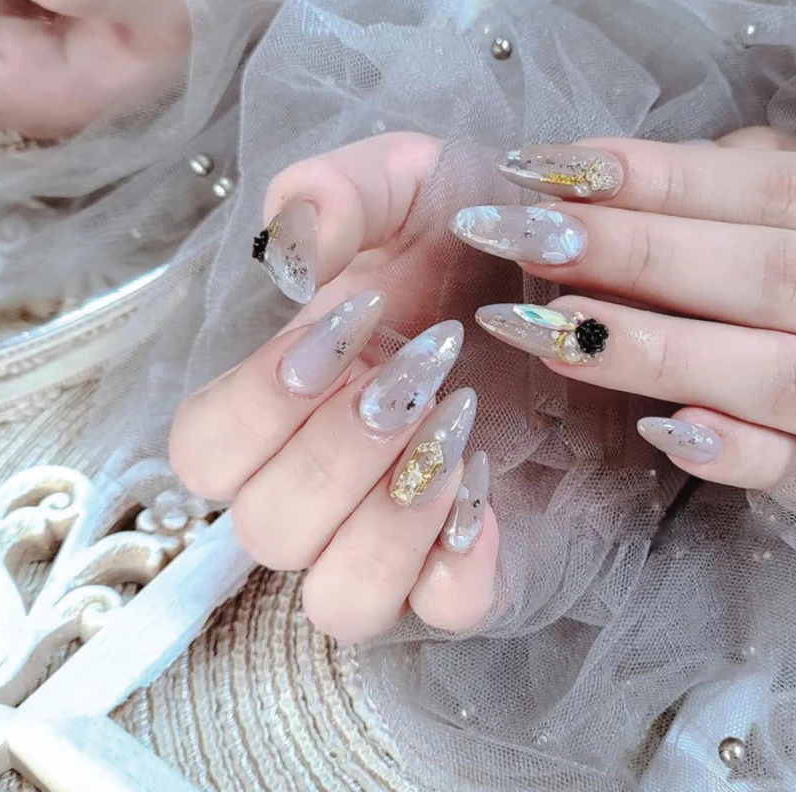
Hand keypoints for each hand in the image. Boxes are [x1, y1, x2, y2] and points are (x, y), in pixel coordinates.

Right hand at [169, 134, 498, 642]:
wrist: (590, 276)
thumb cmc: (480, 232)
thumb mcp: (410, 180)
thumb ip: (336, 193)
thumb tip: (290, 257)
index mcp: (291, 399)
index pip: (205, 452)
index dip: (256, 403)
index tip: (349, 327)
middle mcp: (329, 481)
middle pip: (267, 530)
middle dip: (337, 451)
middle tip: (421, 365)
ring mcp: (402, 533)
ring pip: (341, 601)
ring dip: (389, 520)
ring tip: (457, 424)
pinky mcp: (480, 563)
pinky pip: (444, 615)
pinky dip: (457, 570)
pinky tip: (488, 489)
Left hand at [448, 130, 795, 521]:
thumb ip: (769, 187)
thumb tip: (653, 170)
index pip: (778, 190)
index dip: (660, 178)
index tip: (545, 168)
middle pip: (775, 276)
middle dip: (639, 254)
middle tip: (522, 238)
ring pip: (788, 376)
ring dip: (660, 352)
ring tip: (548, 332)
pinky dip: (744, 454)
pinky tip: (659, 429)